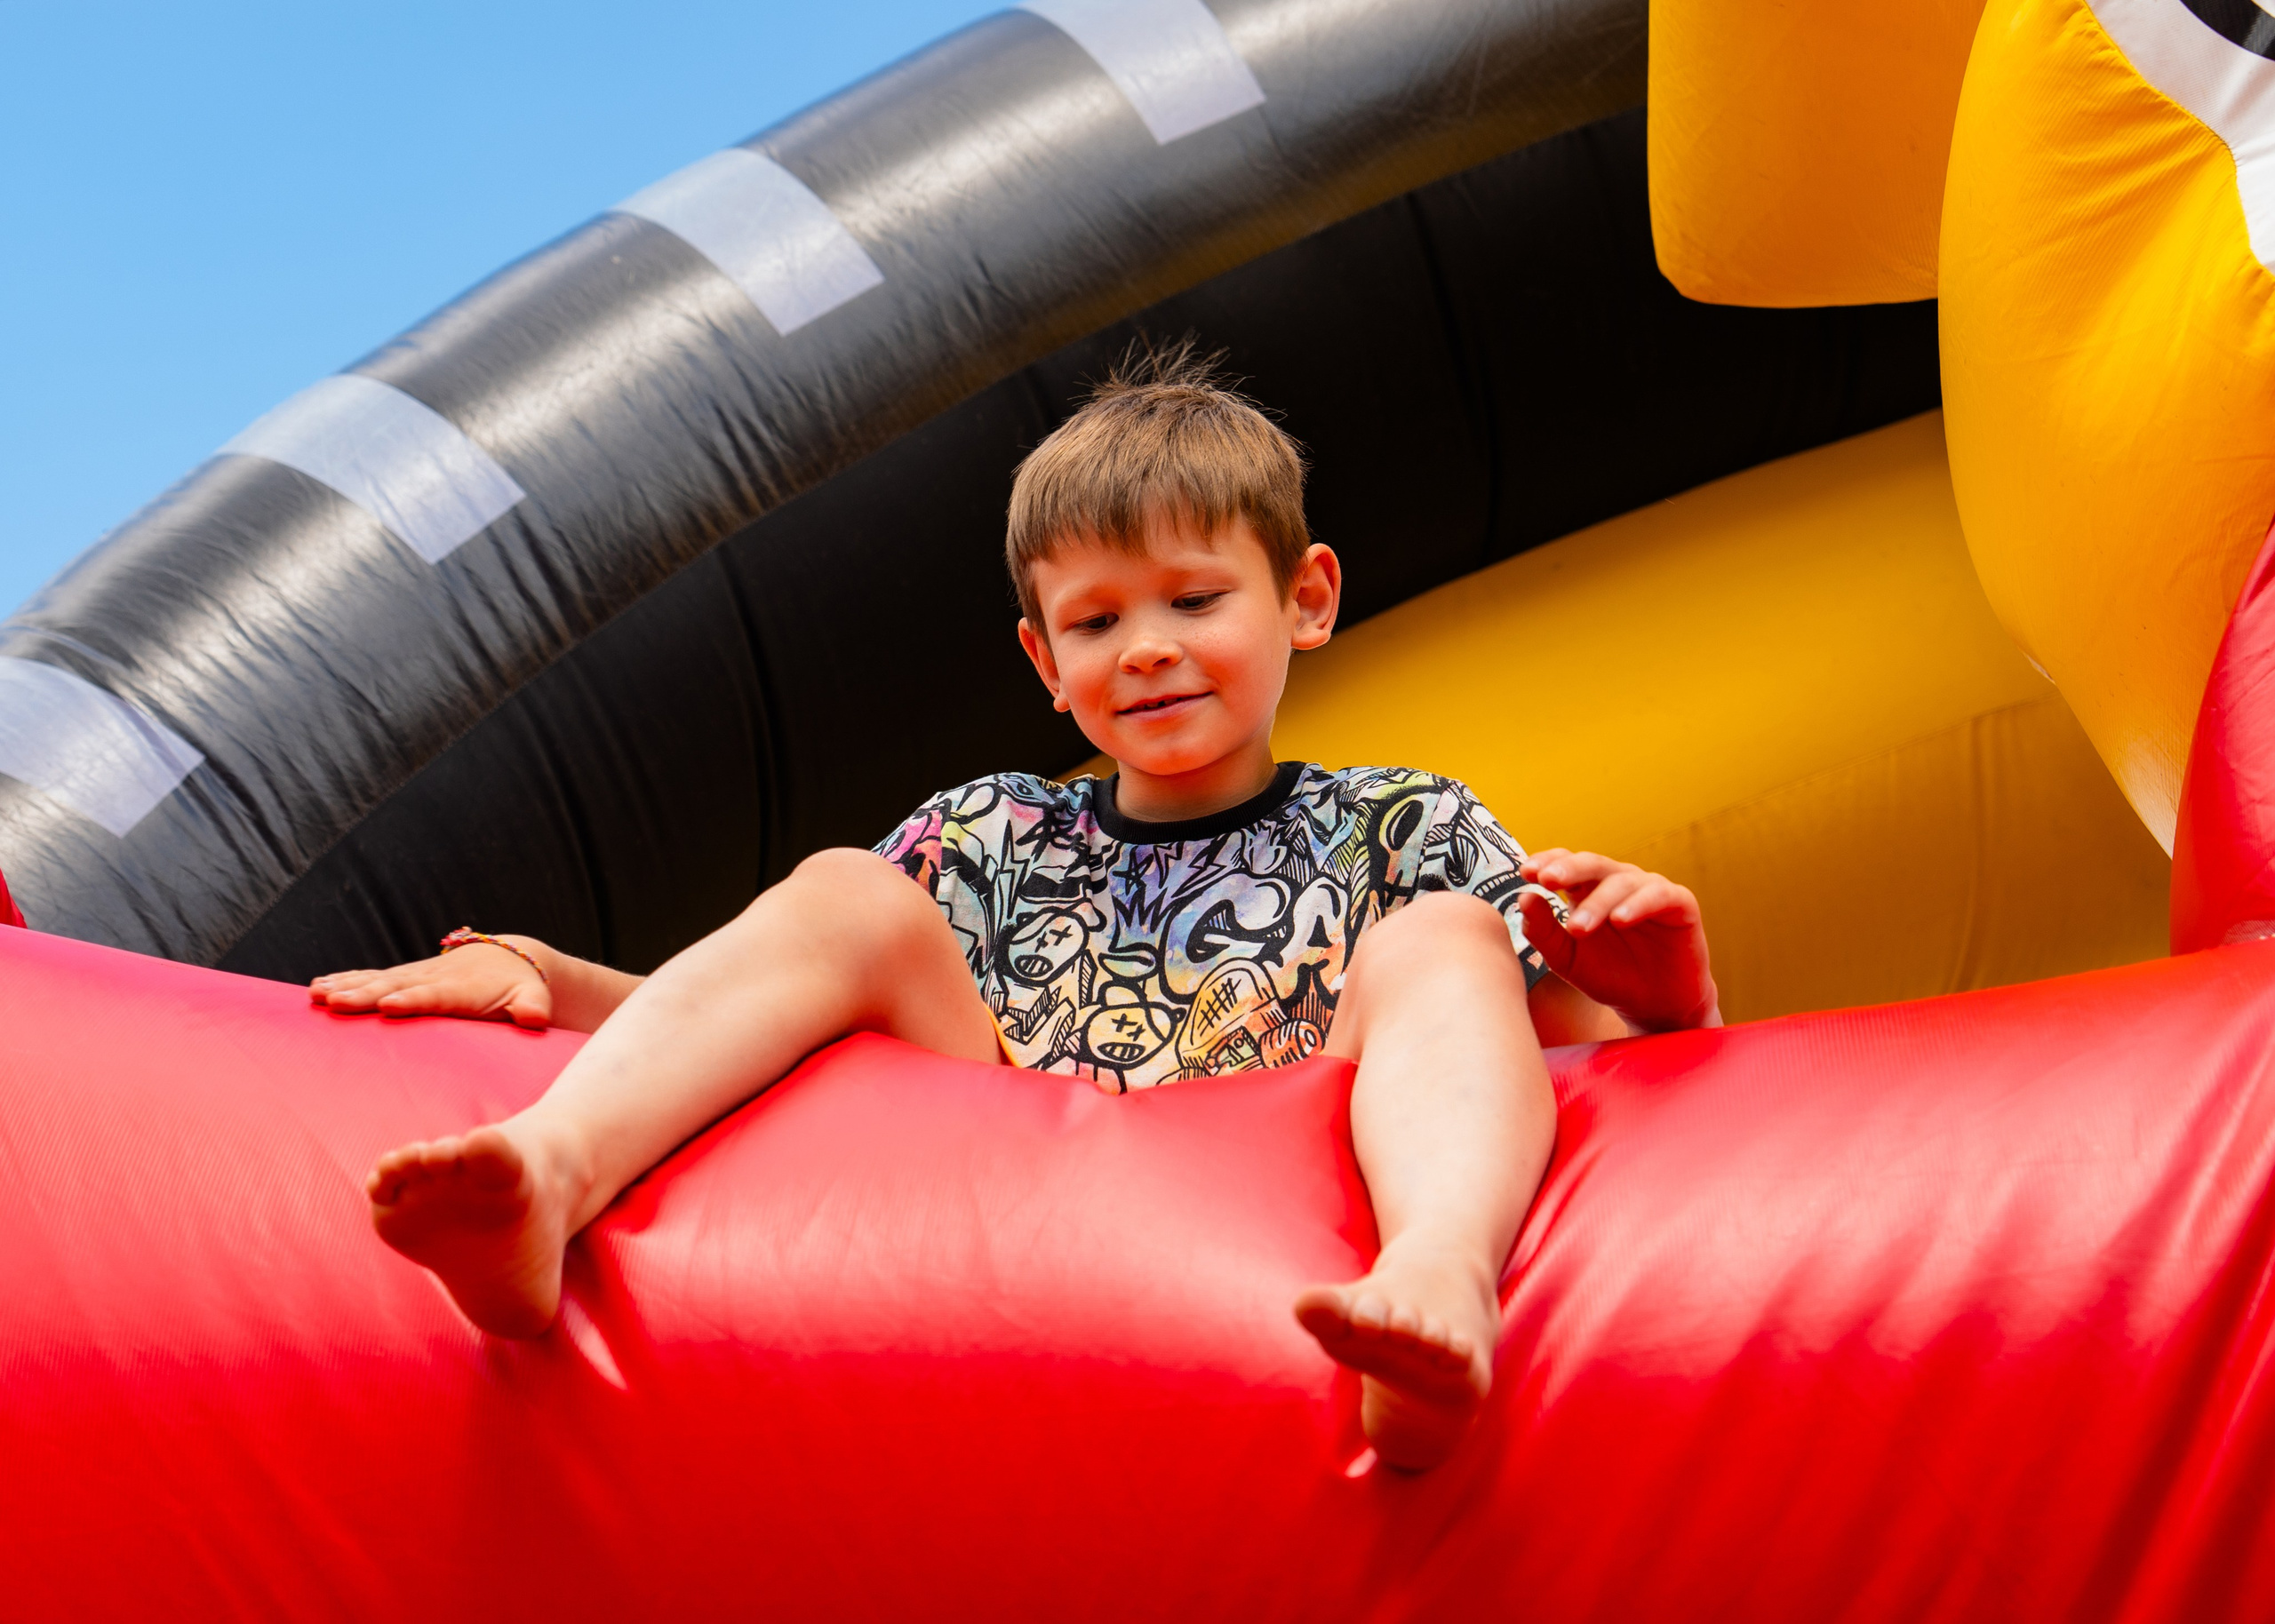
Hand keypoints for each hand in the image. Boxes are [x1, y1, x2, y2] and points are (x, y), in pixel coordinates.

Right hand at [310, 937, 552, 1028]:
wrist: (510, 960)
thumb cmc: (521, 988)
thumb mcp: (533, 997)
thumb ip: (533, 1007)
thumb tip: (535, 1018)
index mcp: (463, 989)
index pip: (435, 996)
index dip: (413, 1000)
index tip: (389, 1005)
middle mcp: (434, 979)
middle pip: (397, 987)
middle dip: (366, 994)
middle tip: (335, 1003)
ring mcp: (416, 976)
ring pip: (378, 980)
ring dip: (347, 987)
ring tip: (317, 995)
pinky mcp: (404, 977)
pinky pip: (371, 977)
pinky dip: (345, 980)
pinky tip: (317, 988)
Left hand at [1516, 850, 1718, 1033]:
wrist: (1655, 1006)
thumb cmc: (1609, 976)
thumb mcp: (1568, 960)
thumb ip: (1544, 932)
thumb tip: (1523, 898)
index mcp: (1587, 890)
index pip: (1565, 863)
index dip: (1547, 862)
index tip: (1525, 872)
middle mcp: (1617, 882)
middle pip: (1592, 864)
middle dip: (1568, 869)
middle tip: (1547, 880)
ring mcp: (1649, 889)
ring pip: (1621, 881)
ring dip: (1598, 902)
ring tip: (1578, 928)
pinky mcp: (1680, 903)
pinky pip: (1659, 894)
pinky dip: (1639, 904)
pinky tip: (1619, 920)